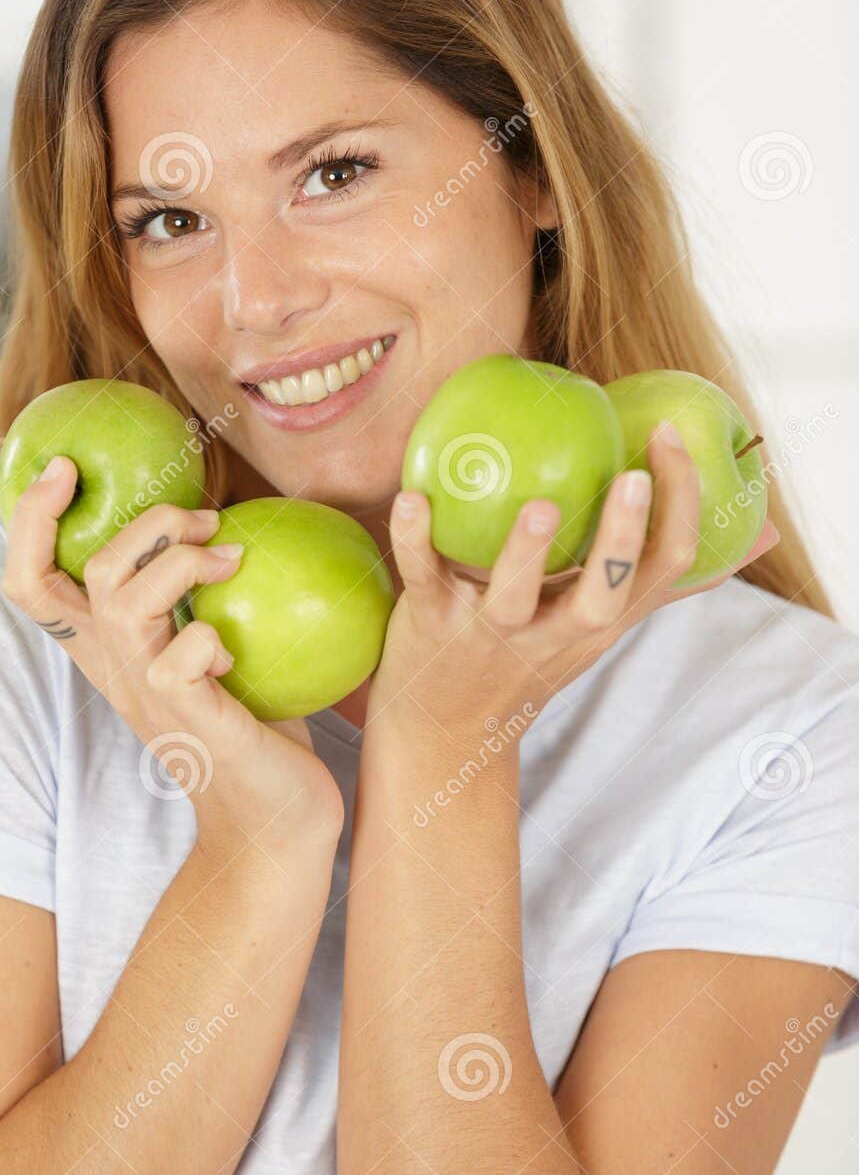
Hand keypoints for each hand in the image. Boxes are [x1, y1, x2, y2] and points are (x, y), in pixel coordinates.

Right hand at [0, 457, 343, 845]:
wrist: (274, 822)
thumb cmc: (254, 729)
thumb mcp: (216, 651)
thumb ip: (204, 599)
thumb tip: (235, 522)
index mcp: (111, 650)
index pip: (30, 581)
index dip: (28, 519)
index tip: (64, 467)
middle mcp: (118, 669)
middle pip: (87, 571)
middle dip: (148, 522)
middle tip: (207, 519)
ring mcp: (148, 694)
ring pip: (126, 602)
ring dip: (184, 564)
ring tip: (232, 560)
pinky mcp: (189, 718)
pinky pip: (183, 655)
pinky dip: (213, 637)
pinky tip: (237, 657)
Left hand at [367, 423, 778, 739]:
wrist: (445, 736)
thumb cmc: (529, 658)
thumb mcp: (601, 628)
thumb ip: (662, 580)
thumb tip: (760, 535)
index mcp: (601, 621)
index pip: (663, 569)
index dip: (678, 506)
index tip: (666, 438)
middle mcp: (554, 633)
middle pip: (604, 596)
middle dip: (624, 540)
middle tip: (635, 476)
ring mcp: (491, 634)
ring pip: (515, 600)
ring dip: (528, 552)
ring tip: (540, 504)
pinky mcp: (431, 628)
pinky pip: (423, 580)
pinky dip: (416, 540)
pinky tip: (414, 497)